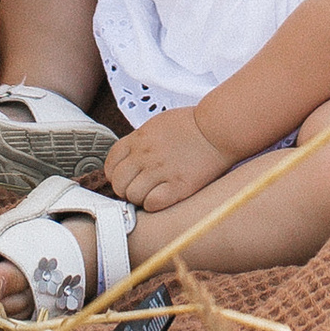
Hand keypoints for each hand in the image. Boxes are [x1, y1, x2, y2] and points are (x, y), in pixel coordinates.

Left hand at [106, 107, 233, 209]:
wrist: (218, 129)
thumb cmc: (191, 126)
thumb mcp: (157, 125)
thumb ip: (139, 141)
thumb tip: (128, 161)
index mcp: (138, 139)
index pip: (111, 164)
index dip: (117, 175)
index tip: (128, 178)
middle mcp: (145, 155)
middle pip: (118, 183)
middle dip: (127, 189)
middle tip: (141, 189)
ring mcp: (160, 170)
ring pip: (133, 196)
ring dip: (141, 198)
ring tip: (154, 193)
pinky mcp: (177, 185)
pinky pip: (152, 204)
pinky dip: (154, 204)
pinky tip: (164, 197)